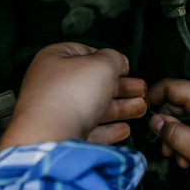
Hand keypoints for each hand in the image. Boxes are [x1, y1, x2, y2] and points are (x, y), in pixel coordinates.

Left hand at [0, 43, 146, 149]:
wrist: (50, 136)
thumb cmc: (69, 95)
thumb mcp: (102, 64)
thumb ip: (115, 58)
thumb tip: (120, 60)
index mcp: (54, 59)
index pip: (85, 53)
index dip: (108, 59)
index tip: (125, 67)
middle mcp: (52, 85)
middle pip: (93, 83)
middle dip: (120, 87)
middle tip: (139, 89)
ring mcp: (56, 112)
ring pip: (94, 108)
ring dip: (120, 108)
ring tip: (140, 108)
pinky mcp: (63, 135)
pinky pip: (89, 130)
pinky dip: (108, 130)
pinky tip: (123, 129)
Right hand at [147, 78, 189, 185]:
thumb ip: (173, 133)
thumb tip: (156, 122)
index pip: (169, 86)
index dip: (153, 99)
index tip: (146, 116)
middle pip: (176, 107)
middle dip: (168, 130)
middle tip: (167, 150)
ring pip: (187, 122)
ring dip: (180, 143)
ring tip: (185, 163)